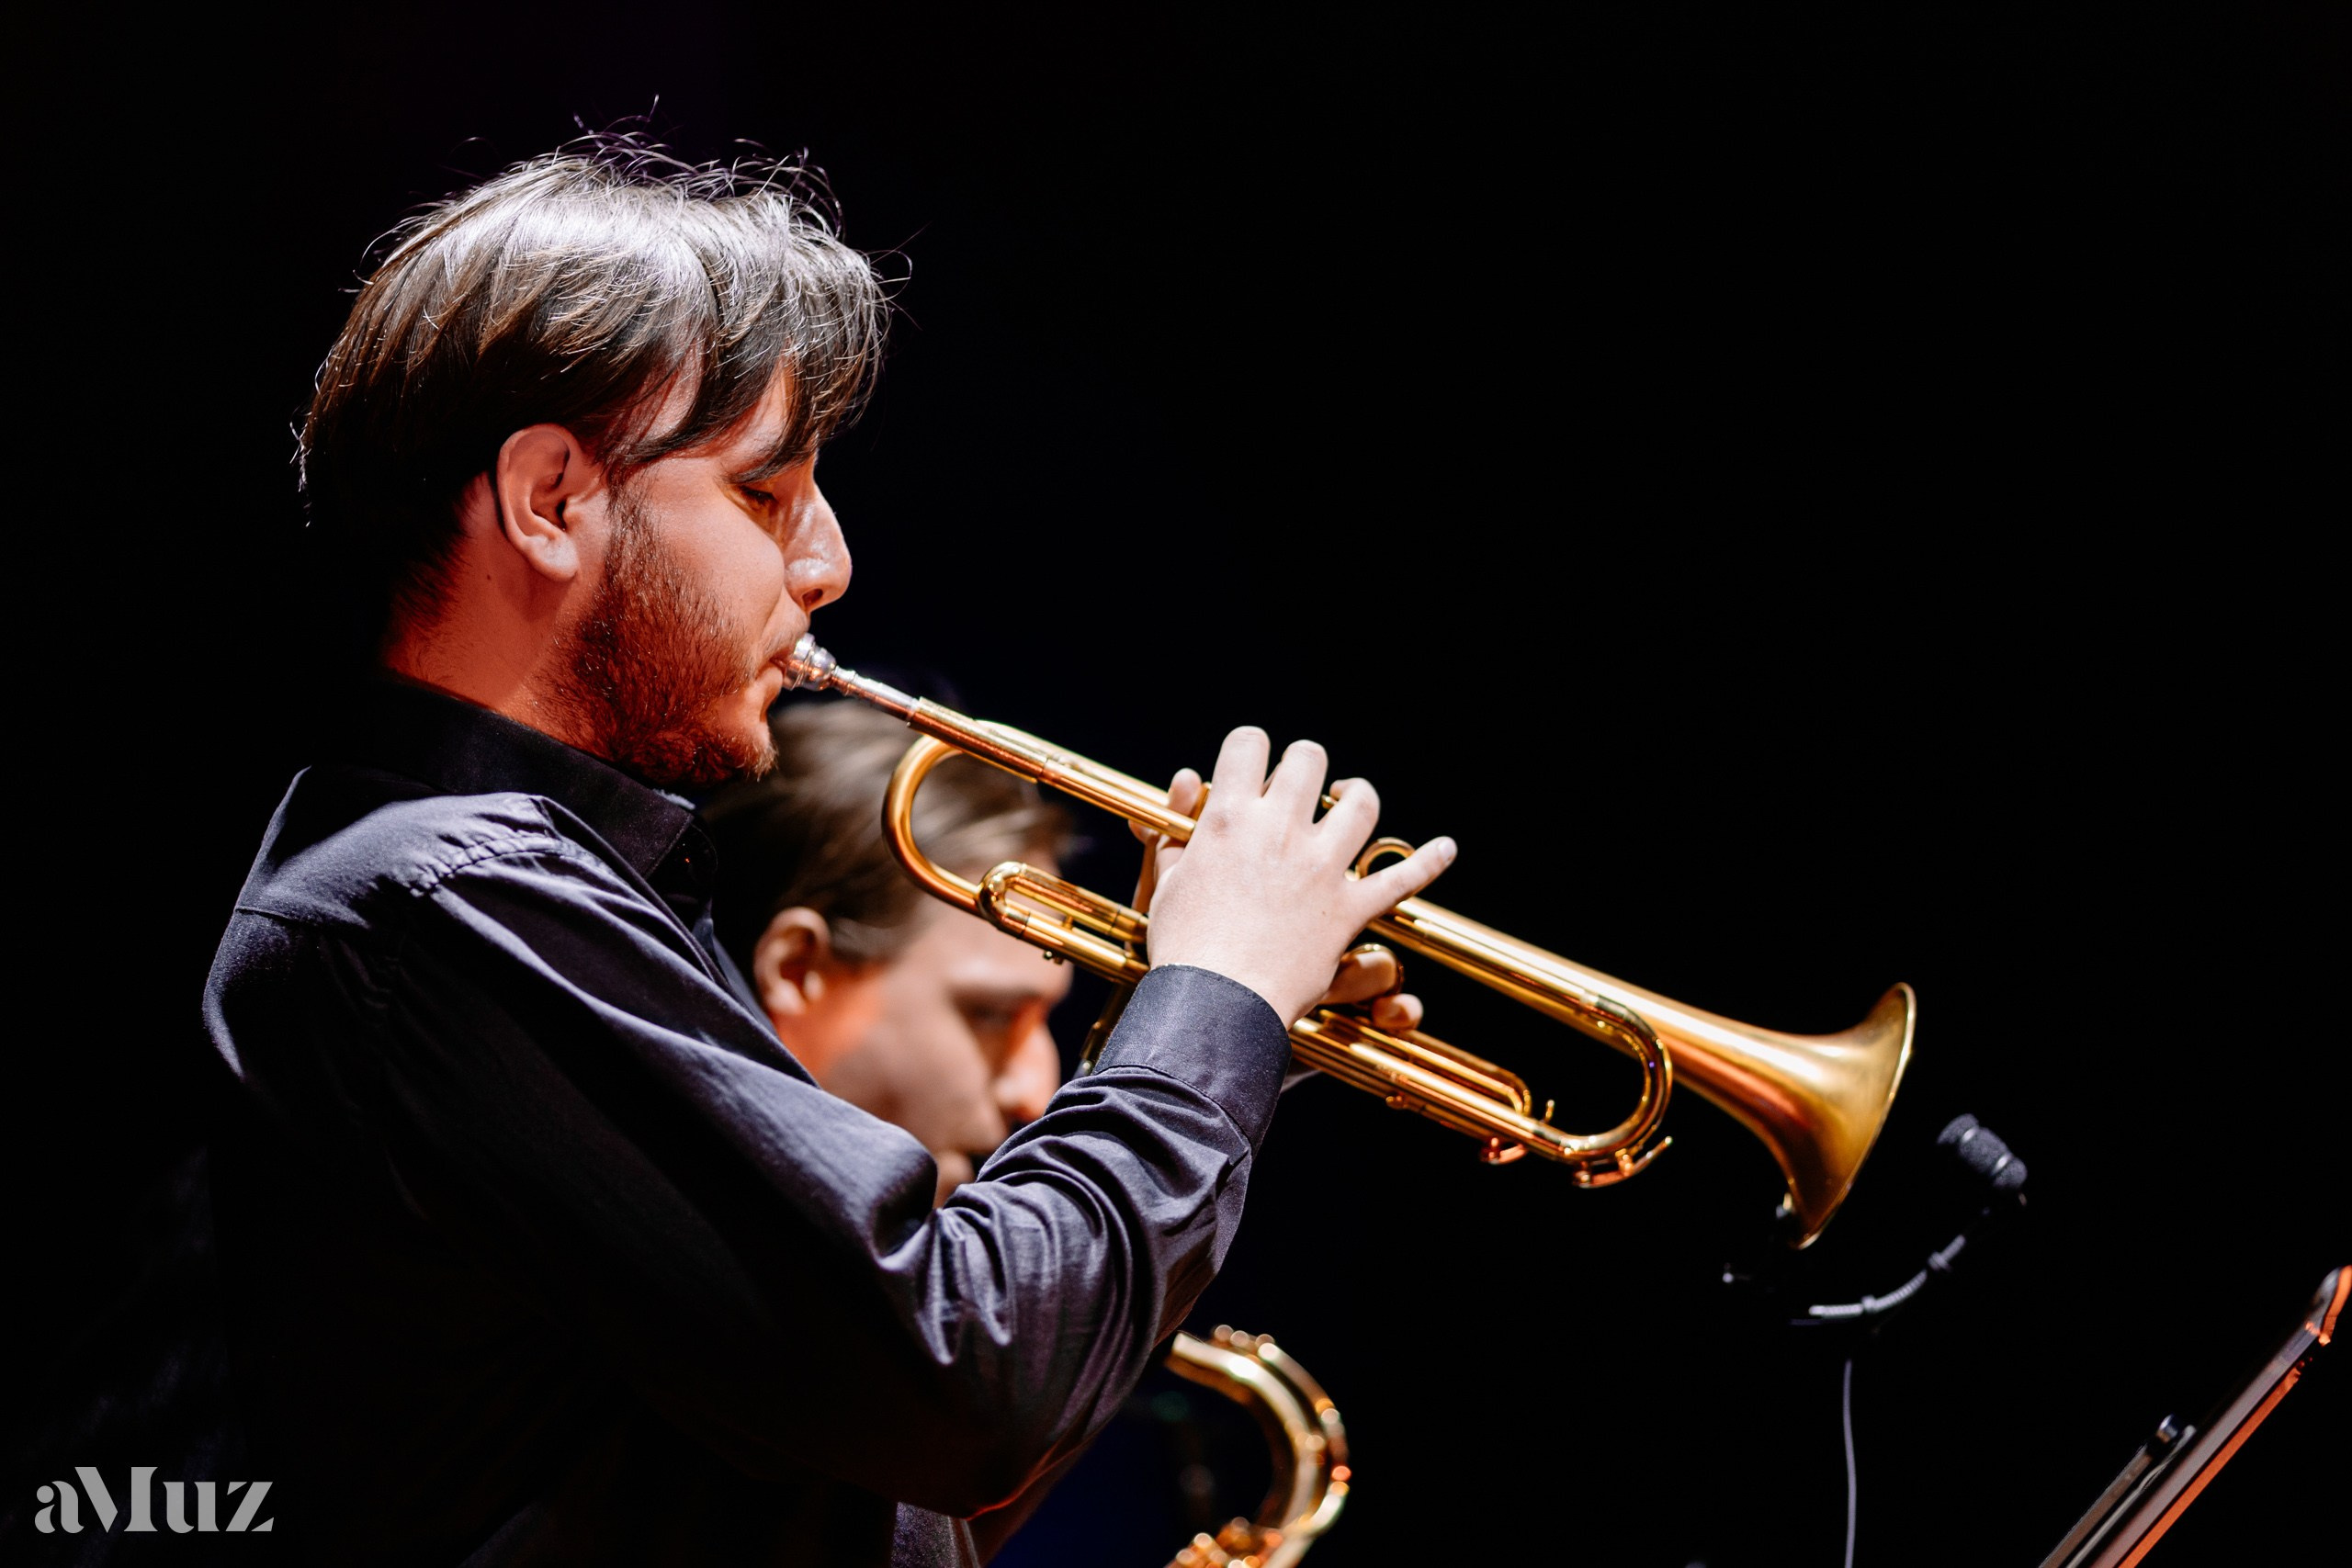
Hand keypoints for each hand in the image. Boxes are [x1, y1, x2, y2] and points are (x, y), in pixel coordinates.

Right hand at [1135, 727, 1454, 1024]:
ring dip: (1357, 796)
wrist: (1216, 1002)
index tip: (1251, 764)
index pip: (1247, 744)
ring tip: (1350, 799)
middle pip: (1309, 759)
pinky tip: (1446, 848)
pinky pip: (1402, 879)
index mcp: (1230, 819)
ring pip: (1361, 803)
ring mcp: (1321, 868)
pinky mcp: (1349, 909)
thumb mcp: (1166, 884)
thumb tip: (1186, 789)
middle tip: (1299, 783)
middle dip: (1303, 763)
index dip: (1251, 748)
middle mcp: (1280, 831)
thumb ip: (1175, 836)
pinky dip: (1429, 862)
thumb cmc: (1184, 948)